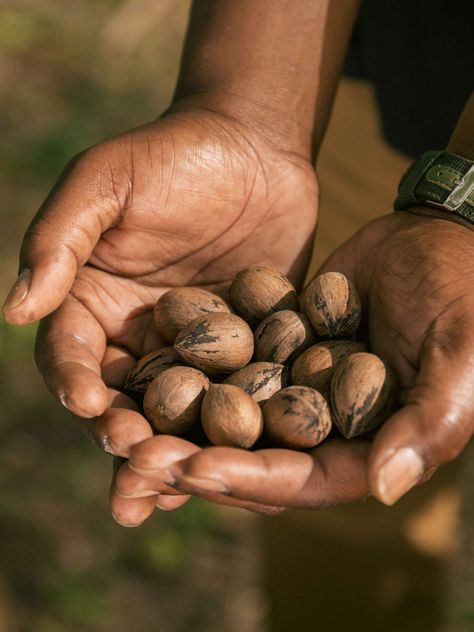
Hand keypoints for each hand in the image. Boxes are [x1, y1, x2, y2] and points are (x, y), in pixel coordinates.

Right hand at [2, 102, 317, 523]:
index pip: (73, 352)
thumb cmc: (173, 154)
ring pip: (178, 411)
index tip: (88, 402)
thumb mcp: (104, 182)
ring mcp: (194, 350)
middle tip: (139, 463)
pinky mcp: (247, 351)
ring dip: (177, 450)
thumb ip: (59, 242)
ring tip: (180, 487)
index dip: (75, 379)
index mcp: (94, 303)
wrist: (255, 146)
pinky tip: (245, 463)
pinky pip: (238, 395)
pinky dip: (238, 429)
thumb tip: (15, 311)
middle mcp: (138, 336)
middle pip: (124, 398)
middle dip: (127, 434)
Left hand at [121, 211, 472, 521]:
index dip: (248, 480)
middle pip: (252, 458)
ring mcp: (294, 385)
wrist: (436, 233)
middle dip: (195, 460)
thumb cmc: (465, 294)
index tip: (194, 470)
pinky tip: (146, 361)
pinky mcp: (275, 345)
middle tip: (136, 455)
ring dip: (180, 421)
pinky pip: (227, 362)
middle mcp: (323, 426)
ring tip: (124, 419)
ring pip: (229, 414)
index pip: (302, 480)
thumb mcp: (461, 357)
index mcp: (367, 447)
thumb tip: (382, 489)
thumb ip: (429, 423)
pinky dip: (191, 366)